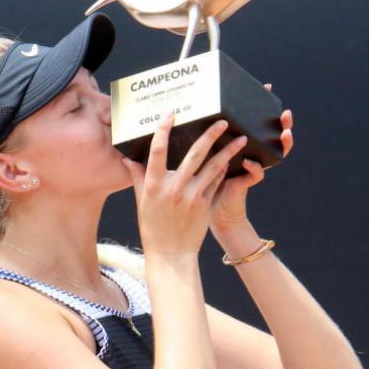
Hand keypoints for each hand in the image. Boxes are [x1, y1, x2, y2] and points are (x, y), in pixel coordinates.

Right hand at [121, 112, 248, 257]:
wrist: (170, 255)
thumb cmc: (153, 228)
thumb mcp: (142, 202)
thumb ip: (138, 178)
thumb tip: (128, 159)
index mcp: (154, 185)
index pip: (157, 151)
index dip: (163, 130)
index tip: (171, 113)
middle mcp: (173, 188)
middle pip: (194, 154)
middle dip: (210, 135)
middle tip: (222, 121)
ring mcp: (191, 197)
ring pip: (213, 167)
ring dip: (228, 151)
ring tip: (241, 138)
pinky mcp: (205, 205)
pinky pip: (216, 183)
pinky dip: (223, 170)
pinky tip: (231, 160)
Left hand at [209, 82, 293, 232]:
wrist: (202, 208)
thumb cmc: (199, 177)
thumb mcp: (201, 150)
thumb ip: (200, 133)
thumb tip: (187, 106)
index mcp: (241, 145)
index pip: (256, 122)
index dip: (264, 105)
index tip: (268, 87)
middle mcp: (251, 153)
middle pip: (274, 136)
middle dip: (284, 124)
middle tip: (286, 113)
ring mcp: (252, 167)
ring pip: (275, 154)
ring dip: (282, 143)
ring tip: (284, 133)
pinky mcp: (247, 182)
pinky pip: (256, 174)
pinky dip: (254, 167)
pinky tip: (248, 161)